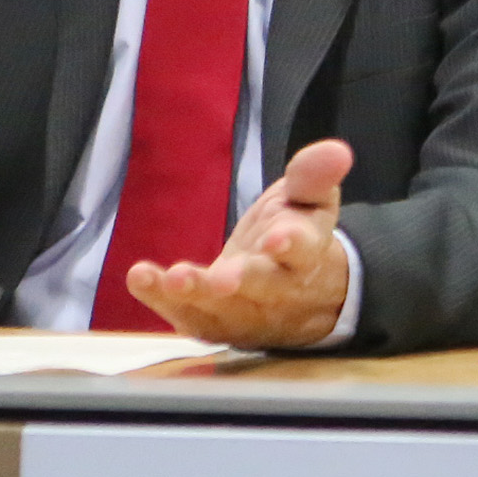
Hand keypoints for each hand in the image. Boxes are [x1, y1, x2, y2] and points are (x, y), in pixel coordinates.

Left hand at [128, 140, 353, 349]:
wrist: (302, 296)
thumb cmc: (297, 235)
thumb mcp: (310, 202)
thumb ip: (312, 178)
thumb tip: (336, 151)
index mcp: (308, 255)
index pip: (304, 250)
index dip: (292, 245)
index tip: (277, 238)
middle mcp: (279, 290)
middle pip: (262, 287)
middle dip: (241, 281)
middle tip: (221, 279)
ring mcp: (247, 313)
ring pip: (222, 308)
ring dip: (195, 294)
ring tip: (170, 278)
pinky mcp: (216, 325)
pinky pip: (189, 317)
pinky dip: (162, 301)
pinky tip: (140, 278)